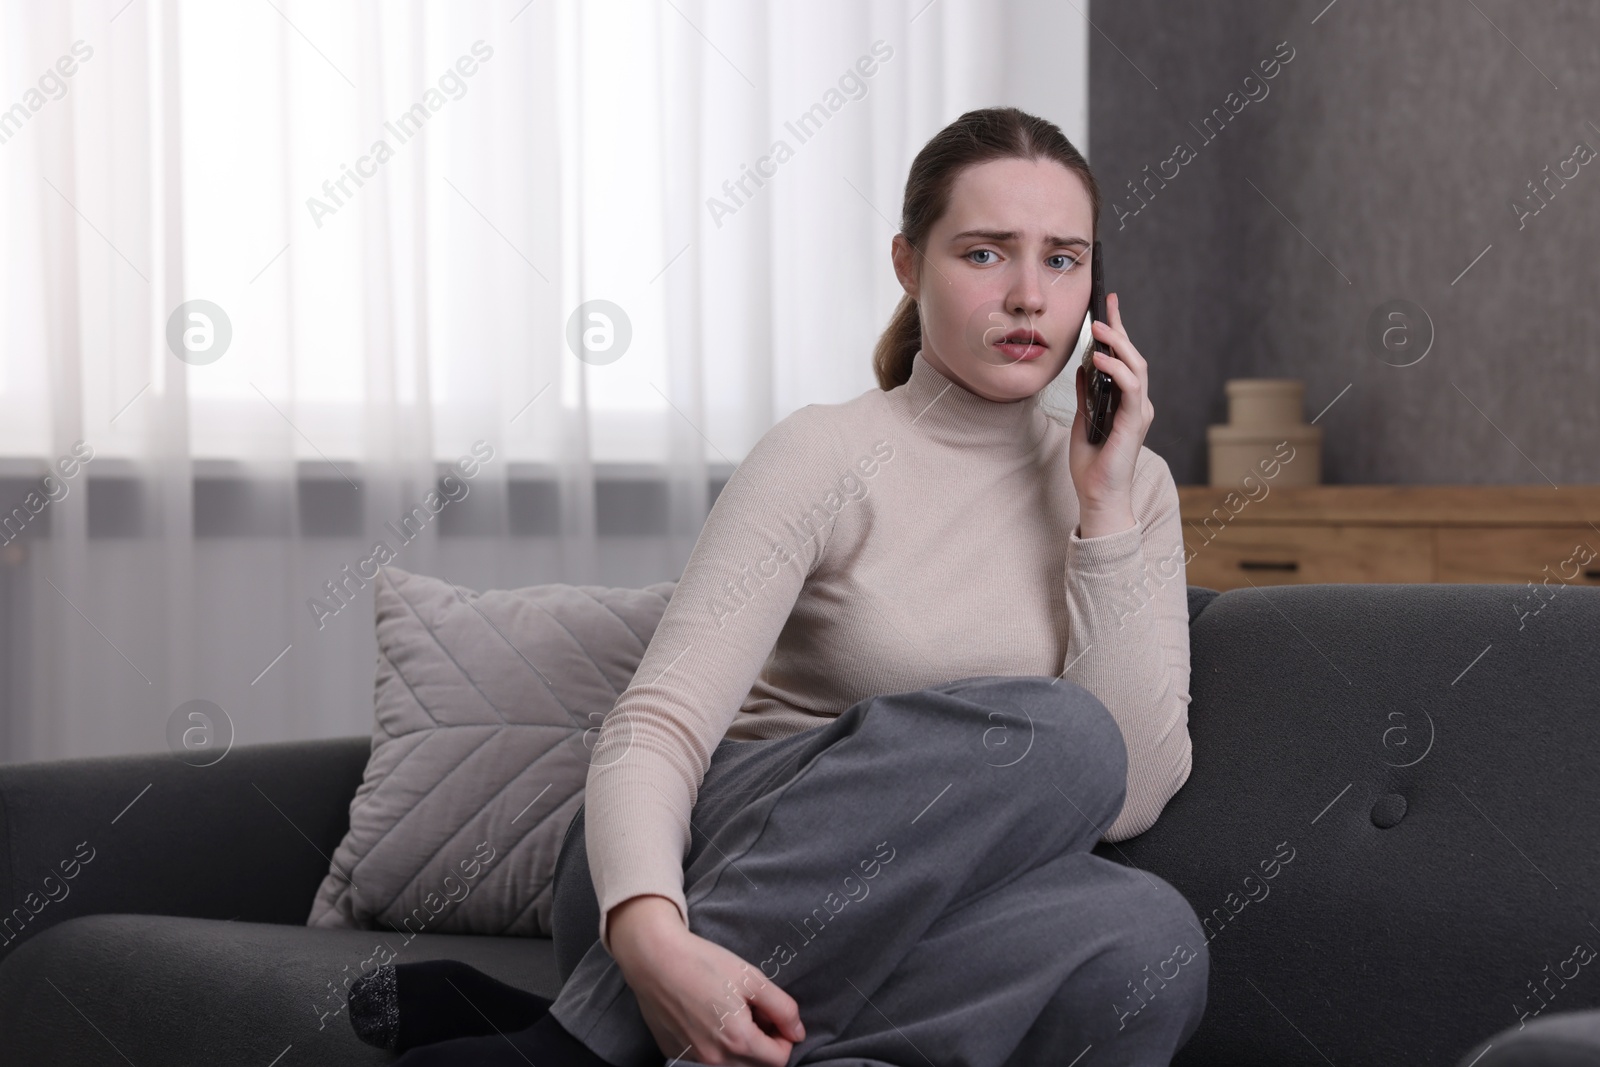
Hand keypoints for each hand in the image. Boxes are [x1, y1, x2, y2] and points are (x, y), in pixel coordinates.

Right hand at [607, 895, 804, 1065]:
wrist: (653, 958)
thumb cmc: (703, 963)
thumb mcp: (752, 978)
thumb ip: (782, 1008)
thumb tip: (798, 1033)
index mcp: (738, 1040)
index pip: (779, 1060)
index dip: (784, 1037)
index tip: (773, 1015)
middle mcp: (714, 1058)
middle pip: (755, 1064)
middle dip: (762, 1042)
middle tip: (752, 1009)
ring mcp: (692, 1057)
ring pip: (730, 1062)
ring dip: (739, 1044)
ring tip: (728, 1009)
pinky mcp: (674, 1051)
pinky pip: (705, 1055)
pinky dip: (713, 1041)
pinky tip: (704, 1013)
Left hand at [1070, 291, 1152, 537]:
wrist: (1097, 496)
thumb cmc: (1091, 465)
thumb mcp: (1083, 421)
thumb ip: (1086, 394)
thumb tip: (1081, 366)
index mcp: (1126, 402)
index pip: (1124, 359)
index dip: (1118, 331)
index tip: (1108, 304)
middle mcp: (1138, 404)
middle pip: (1133, 356)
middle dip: (1119, 328)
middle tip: (1104, 306)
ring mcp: (1139, 412)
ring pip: (1136, 366)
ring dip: (1117, 344)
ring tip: (1098, 328)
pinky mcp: (1135, 422)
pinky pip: (1130, 388)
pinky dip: (1115, 369)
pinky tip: (1098, 358)